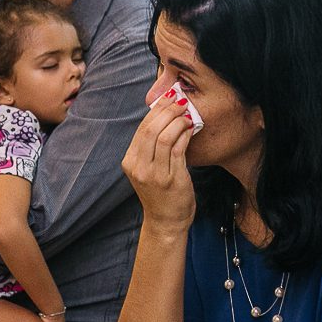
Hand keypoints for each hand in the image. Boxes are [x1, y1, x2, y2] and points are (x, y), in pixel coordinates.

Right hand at [121, 89, 195, 232]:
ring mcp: (154, 175)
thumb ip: (151, 147)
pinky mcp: (172, 180)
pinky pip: (178, 150)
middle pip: (151, 129)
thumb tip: (164, 116)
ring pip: (164, 137)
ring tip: (188, 114)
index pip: (141, 128)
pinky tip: (191, 129)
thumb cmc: (161, 194)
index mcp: (130, 162)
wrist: (166, 222)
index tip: (168, 98)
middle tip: (181, 101)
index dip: (156, 110)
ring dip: (178, 121)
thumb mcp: (147, 169)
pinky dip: (185, 135)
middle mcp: (139, 168)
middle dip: (168, 111)